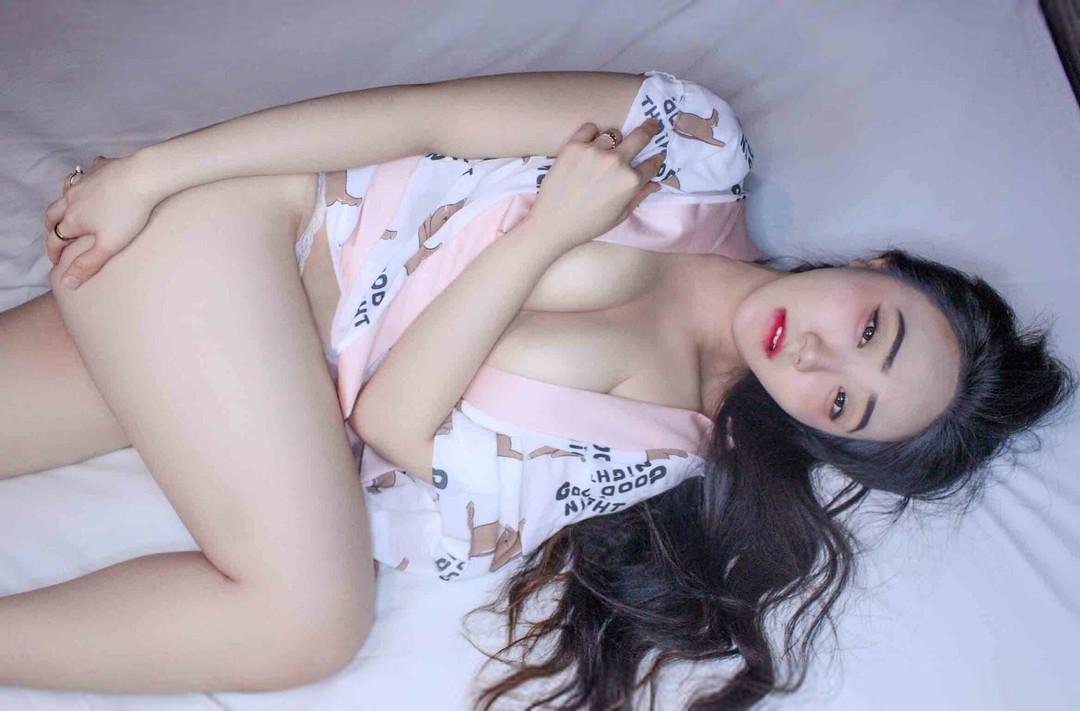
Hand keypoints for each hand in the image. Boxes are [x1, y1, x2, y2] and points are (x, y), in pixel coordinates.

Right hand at [44, 154, 159, 288]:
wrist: (143, 177)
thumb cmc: (128, 213)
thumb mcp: (109, 245)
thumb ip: (87, 264)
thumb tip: (67, 283)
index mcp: (73, 219)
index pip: (55, 239)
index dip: (54, 253)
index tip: (56, 262)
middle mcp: (72, 198)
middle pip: (52, 213)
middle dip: (51, 226)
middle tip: (55, 235)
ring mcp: (84, 181)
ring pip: (64, 191)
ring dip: (63, 202)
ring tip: (68, 209)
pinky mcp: (98, 167)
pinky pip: (85, 173)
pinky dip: (84, 179)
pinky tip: (93, 180)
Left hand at [527, 120, 664, 248]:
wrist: (553, 223)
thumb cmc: (588, 224)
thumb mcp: (620, 216)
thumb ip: (639, 197)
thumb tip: (656, 184)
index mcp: (631, 182)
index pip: (652, 163)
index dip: (656, 159)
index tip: (656, 155)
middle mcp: (616, 162)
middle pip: (641, 136)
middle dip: (649, 129)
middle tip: (651, 124)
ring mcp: (595, 151)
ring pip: (613, 133)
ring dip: (614, 140)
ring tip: (606, 149)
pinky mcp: (574, 146)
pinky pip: (590, 128)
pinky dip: (592, 133)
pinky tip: (589, 144)